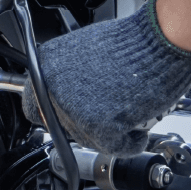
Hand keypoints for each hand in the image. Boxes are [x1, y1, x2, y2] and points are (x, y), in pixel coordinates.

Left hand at [22, 0, 190, 155]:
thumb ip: (66, 77)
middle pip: (64, 127)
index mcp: (45, 66)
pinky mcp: (98, 127)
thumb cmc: (131, 43)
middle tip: (108, 110)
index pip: (33, 105)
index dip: (56, 113)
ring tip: (127, 109)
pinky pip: (114, 148)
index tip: (67, 114)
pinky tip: (136, 126)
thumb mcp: (83, 52)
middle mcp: (52, 88)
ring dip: (109, 132)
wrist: (158, 41)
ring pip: (88, 139)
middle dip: (87, 123)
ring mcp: (73, 110)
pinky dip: (130, 142)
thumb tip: (63, 95)